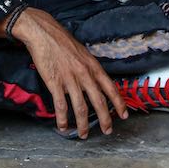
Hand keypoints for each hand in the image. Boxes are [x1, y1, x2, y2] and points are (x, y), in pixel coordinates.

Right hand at [8, 7, 127, 137]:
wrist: (44, 33)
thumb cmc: (62, 41)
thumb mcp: (83, 53)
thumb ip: (89, 68)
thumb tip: (94, 82)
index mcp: (93, 66)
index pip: (111, 88)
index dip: (119, 103)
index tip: (124, 115)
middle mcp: (85, 74)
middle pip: (99, 101)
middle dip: (105, 119)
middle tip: (107, 131)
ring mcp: (70, 79)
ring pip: (80, 107)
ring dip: (83, 124)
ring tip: (83, 134)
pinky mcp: (55, 83)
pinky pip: (61, 105)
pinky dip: (62, 119)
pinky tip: (63, 127)